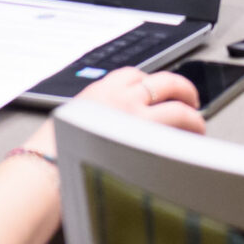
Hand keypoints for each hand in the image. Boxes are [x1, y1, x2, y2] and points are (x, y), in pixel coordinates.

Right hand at [42, 67, 205, 150]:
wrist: (45, 169)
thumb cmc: (54, 150)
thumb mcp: (76, 117)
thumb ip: (100, 113)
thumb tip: (116, 122)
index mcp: (104, 89)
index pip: (137, 74)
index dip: (155, 83)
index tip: (161, 90)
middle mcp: (124, 99)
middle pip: (166, 83)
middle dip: (184, 90)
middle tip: (192, 101)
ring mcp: (138, 121)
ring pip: (178, 109)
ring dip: (193, 117)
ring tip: (198, 127)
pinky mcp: (147, 144)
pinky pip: (176, 137)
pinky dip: (186, 141)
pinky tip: (190, 150)